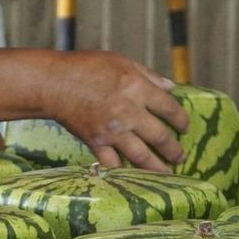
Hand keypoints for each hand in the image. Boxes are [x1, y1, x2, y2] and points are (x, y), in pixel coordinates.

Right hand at [42, 51, 187, 172]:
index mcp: (138, 88)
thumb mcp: (122, 61)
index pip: (170, 108)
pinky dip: (124, 172)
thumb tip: (171, 87)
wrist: (54, 83)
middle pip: (160, 137)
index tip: (185, 127)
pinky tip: (134, 177)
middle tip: (180, 156)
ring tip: (167, 172)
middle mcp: (129, 111)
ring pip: (142, 156)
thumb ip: (149, 75)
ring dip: (157, 167)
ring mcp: (113, 130)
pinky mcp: (97, 142)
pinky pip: (114, 163)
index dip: (181, 120)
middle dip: (174, 150)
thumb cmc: (87, 67)